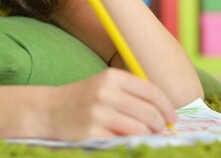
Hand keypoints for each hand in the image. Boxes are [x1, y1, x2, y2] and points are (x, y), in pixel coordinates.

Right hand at [46, 68, 177, 140]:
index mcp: (112, 77)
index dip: (167, 107)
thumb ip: (133, 93)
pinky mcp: (90, 133)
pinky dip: (131, 143)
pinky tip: (131, 141)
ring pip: (139, 129)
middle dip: (160, 124)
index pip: (152, 92)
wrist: (48, 110)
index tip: (173, 117)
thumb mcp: (106, 85)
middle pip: (149, 112)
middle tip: (161, 130)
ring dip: (149, 136)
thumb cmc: (84, 99)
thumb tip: (164, 113)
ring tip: (147, 136)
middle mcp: (105, 93)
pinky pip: (122, 141)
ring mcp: (98, 114)